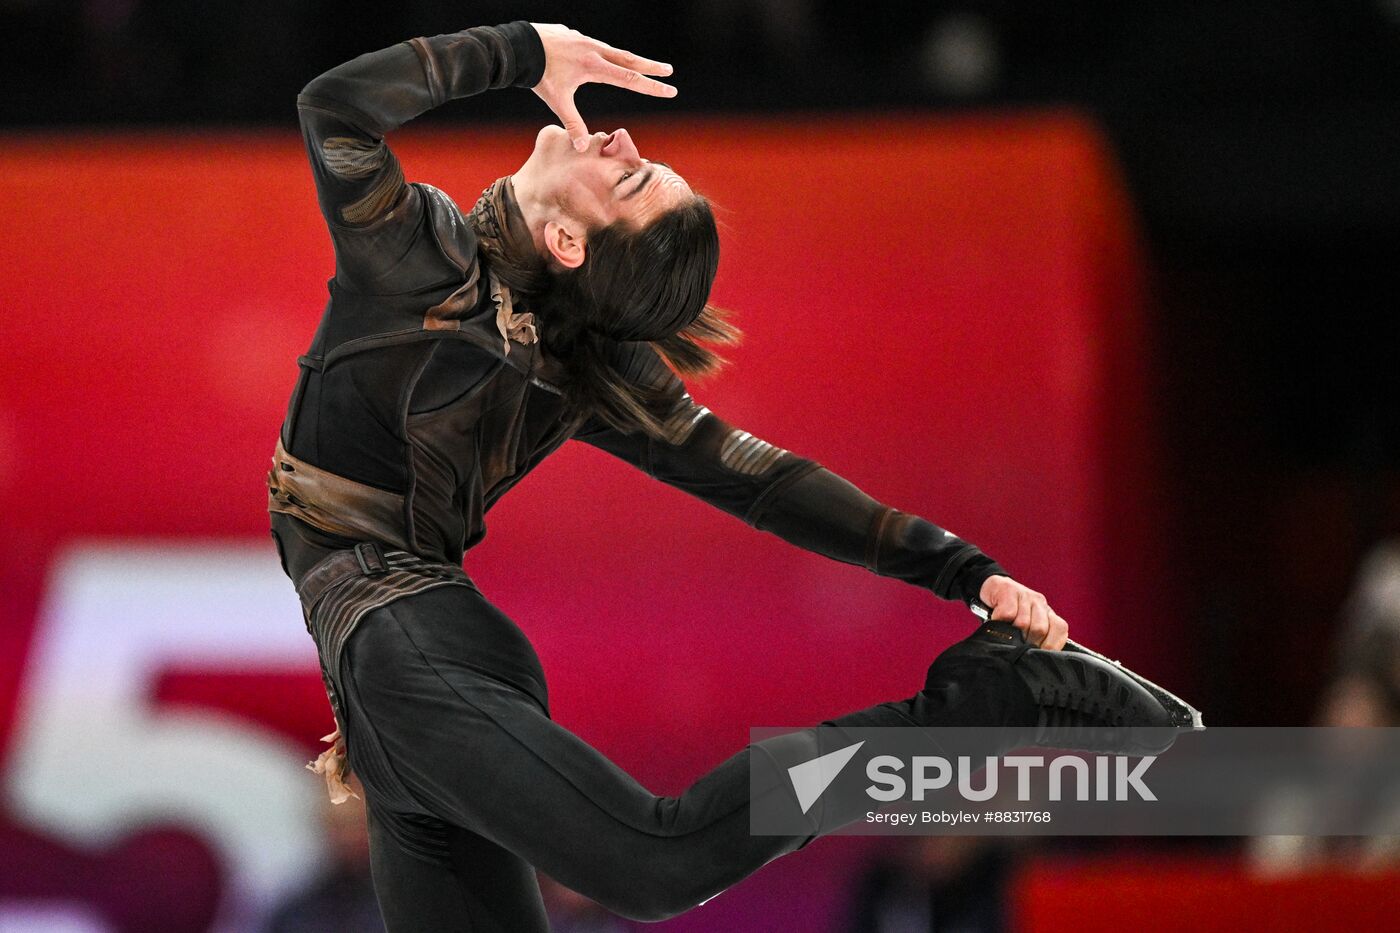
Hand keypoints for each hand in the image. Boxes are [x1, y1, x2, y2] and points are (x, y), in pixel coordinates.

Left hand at [529, 24, 676, 151]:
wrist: (519, 47)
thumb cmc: (539, 75)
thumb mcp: (557, 101)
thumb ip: (572, 123)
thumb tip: (584, 146)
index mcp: (594, 66)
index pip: (630, 78)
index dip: (651, 86)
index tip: (670, 88)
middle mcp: (594, 50)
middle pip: (629, 59)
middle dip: (651, 66)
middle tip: (669, 70)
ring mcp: (584, 40)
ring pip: (612, 51)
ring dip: (628, 58)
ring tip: (639, 64)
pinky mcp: (573, 35)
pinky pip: (593, 45)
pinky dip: (602, 53)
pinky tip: (592, 58)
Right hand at [978, 575, 1067, 649]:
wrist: (993, 588)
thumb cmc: (1010, 614)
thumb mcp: (1028, 627)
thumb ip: (1037, 641)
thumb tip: (1037, 662)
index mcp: (1049, 613)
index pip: (1059, 630)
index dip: (1048, 647)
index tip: (1035, 656)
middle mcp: (1040, 603)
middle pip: (1040, 629)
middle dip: (1026, 642)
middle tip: (1016, 646)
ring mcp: (1025, 595)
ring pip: (1023, 623)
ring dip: (1011, 633)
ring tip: (1005, 634)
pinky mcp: (1008, 591)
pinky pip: (1007, 614)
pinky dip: (999, 623)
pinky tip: (996, 622)